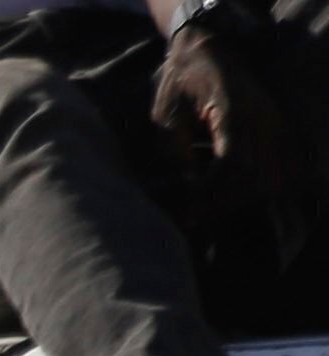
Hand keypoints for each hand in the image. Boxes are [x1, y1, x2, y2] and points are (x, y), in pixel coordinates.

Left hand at [158, 18, 306, 216]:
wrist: (204, 50)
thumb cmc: (180, 82)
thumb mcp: (167, 117)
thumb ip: (176, 151)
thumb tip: (186, 189)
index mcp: (232, 109)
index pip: (233, 162)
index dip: (212, 192)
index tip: (187, 211)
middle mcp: (259, 115)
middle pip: (254, 174)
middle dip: (222, 202)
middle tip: (191, 219)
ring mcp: (271, 120)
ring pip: (267, 174)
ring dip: (236, 198)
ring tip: (201, 212)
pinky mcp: (273, 127)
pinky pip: (272, 165)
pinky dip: (248, 186)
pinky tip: (219, 198)